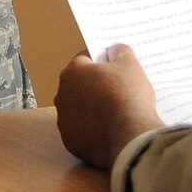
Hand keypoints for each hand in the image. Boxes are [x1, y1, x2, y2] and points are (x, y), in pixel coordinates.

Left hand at [54, 45, 165, 169]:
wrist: (130, 135)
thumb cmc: (128, 96)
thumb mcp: (130, 65)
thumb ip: (120, 51)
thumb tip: (115, 49)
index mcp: (72, 73)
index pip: (85, 59)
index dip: (101, 60)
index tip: (114, 64)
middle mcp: (61, 96)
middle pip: (80, 86)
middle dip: (96, 86)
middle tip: (118, 89)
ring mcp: (64, 121)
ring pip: (80, 111)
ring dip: (93, 110)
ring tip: (116, 112)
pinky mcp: (71, 142)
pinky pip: (83, 132)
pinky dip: (93, 131)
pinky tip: (110, 130)